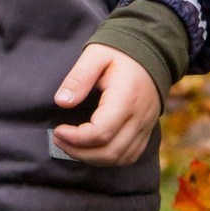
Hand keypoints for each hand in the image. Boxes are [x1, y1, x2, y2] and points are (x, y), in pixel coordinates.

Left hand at [51, 44, 160, 166]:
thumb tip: (61, 102)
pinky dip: (109, 158)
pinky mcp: (146, 130)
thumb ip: (79, 77)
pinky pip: (130, 156)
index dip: (76, 138)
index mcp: (126, 98)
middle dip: (80, 152)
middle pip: (110, 152)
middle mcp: (139, 117)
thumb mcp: (95, 54)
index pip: (101, 132)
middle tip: (59, 140)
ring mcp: (145, 126)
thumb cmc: (120, 52)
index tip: (58, 130)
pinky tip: (92, 149)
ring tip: (71, 146)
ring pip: (120, 158)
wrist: (151, 51)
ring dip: (92, 158)